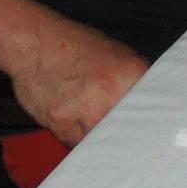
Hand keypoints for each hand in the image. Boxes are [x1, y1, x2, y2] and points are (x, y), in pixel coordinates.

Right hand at [1, 16, 147, 145]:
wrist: (35, 43)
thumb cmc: (75, 47)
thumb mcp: (117, 55)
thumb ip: (134, 82)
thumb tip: (147, 107)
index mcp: (133, 73)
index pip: (152, 111)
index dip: (148, 126)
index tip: (146, 134)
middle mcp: (113, 92)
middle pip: (127, 131)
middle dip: (123, 135)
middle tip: (118, 134)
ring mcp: (86, 108)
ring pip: (101, 141)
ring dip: (97, 141)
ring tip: (91, 125)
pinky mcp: (61, 121)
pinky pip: (75, 144)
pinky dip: (76, 140)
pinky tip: (74, 126)